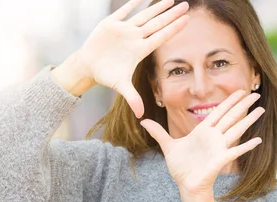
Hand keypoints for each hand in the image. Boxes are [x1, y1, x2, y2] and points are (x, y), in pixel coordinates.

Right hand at [72, 0, 188, 116]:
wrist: (89, 66)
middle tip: (186, 5)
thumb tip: (140, 114)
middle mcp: (135, 38)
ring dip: (157, 7)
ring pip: (144, 16)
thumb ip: (132, 98)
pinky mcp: (110, 24)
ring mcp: (124, 30)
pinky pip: (123, 11)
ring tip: (171, 0)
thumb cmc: (107, 75)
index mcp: (140, 50)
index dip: (174, 28)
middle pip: (157, 24)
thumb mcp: (120, 86)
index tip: (187, 20)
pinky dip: (132, 4)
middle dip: (171, 15)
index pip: (161, 36)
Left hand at [140, 91, 264, 195]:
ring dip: (249, 120)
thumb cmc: (180, 167)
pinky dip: (247, 145)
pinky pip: (236, 150)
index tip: (239, 92)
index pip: (218, 112)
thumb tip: (143, 121)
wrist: (186, 184)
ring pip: (236, 129)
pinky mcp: (221, 159)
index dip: (229, 101)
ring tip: (262, 109)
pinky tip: (258, 139)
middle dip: (243, 105)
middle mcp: (214, 137)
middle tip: (255, 94)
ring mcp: (219, 147)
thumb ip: (158, 132)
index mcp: (203, 131)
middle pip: (231, 116)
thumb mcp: (168, 146)